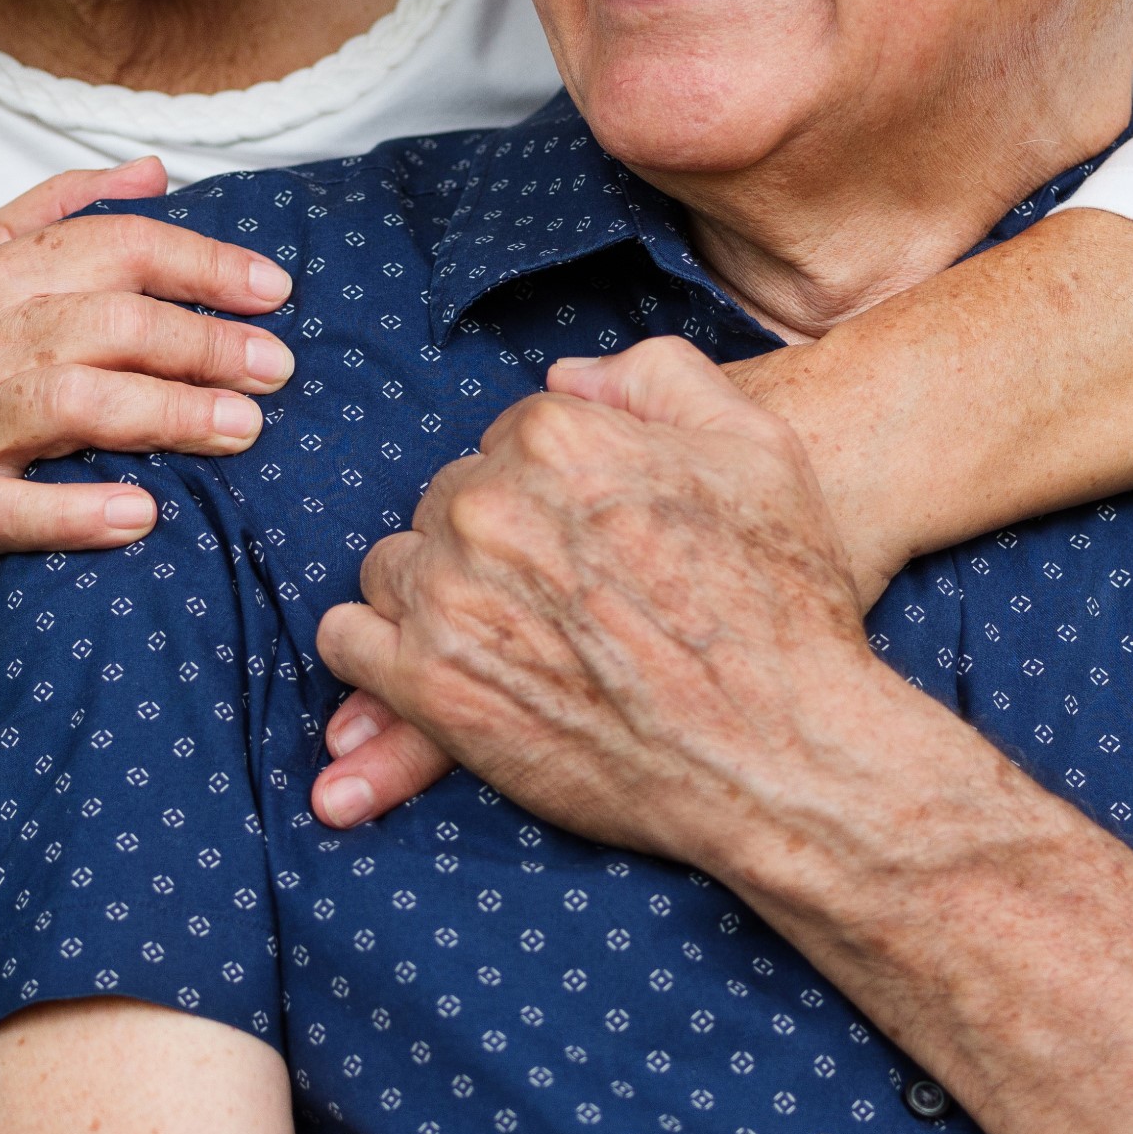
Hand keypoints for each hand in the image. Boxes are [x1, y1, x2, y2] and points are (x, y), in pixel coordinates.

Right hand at [0, 160, 293, 592]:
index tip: (273, 291)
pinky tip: (142, 514)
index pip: (116, 246)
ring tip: (241, 429)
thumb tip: (156, 170)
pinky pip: (12, 508)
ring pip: (70, 403)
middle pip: (108, 323)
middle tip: (276, 369)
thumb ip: (64, 209)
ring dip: (164, 414)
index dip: (202, 264)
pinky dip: (76, 511)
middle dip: (203, 343)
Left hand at [309, 337, 917, 865]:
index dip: (553, 492)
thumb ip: (658, 379)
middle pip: (450, 500)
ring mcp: (450, 596)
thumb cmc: (781, 606)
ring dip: (437, 590)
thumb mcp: (758, 448)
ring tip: (511, 636)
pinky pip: (351, 641)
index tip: (589, 541)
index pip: (509, 439)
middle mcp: (489, 506)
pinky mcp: (430, 686)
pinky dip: (384, 652)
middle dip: (493, 539)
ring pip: (396, 564)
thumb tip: (565, 379)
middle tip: (560, 598)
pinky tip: (443, 666)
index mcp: (558, 437)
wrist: (781, 754)